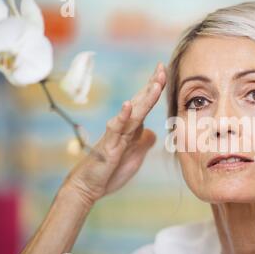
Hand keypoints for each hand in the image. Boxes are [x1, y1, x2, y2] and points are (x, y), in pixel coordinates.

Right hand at [63, 63, 166, 206]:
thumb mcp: (135, 155)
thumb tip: (153, 132)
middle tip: (162, 67)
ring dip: (145, 97)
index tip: (164, 71)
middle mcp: (124, 126)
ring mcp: (116, 134)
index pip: (145, 103)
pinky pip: (116, 129)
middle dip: (152, 85)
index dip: (155, 88)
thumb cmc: (111, 170)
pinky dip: (122, 116)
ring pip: (133, 113)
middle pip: (140, 102)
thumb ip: (144, 141)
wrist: (90, 186)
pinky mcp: (109, 145)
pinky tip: (128, 105)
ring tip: (156, 83)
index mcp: (132, 128)